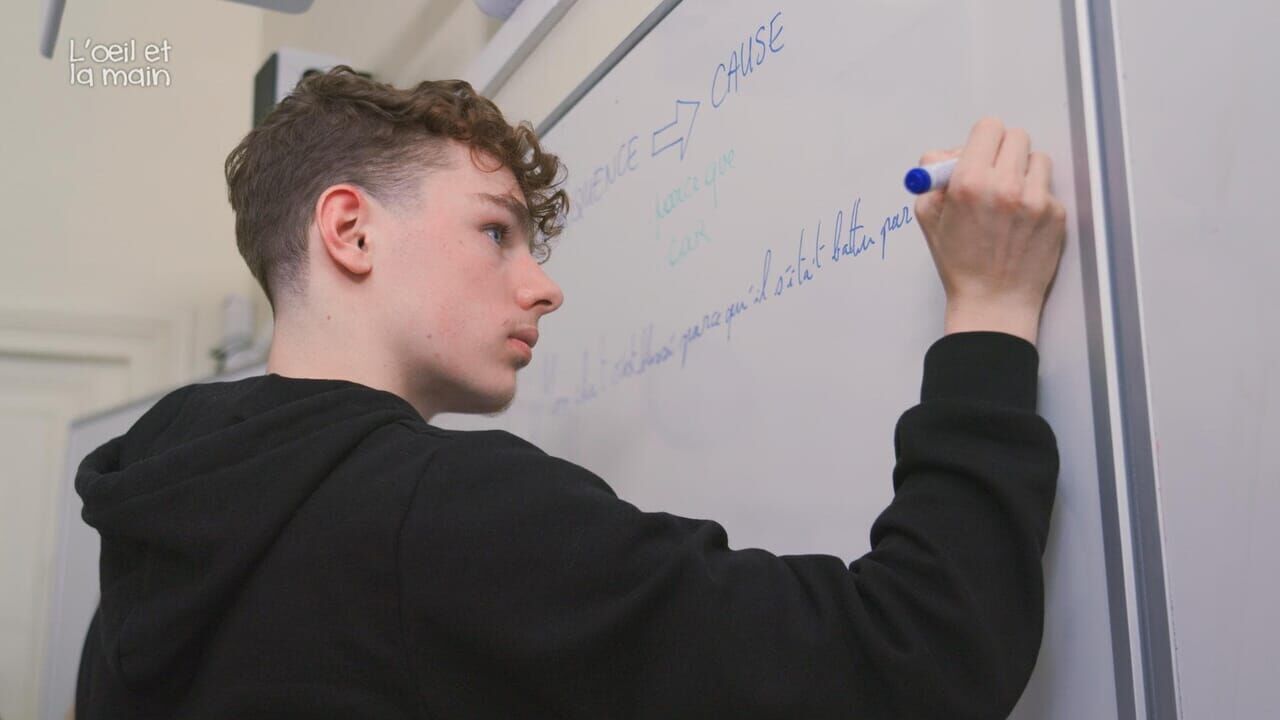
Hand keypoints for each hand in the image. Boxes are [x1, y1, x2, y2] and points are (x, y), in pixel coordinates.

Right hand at [914, 117, 1066, 344]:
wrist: (993, 301)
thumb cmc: (960, 263)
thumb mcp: (929, 217)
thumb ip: (933, 177)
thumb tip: (947, 154)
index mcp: (969, 183)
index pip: (988, 128)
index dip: (981, 140)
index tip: (979, 152)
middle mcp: (1004, 186)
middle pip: (1015, 136)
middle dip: (1003, 151)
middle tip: (994, 172)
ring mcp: (1035, 200)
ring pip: (1037, 159)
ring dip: (1024, 172)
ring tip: (1009, 199)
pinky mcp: (1056, 214)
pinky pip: (1048, 188)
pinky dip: (1036, 198)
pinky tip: (1021, 222)